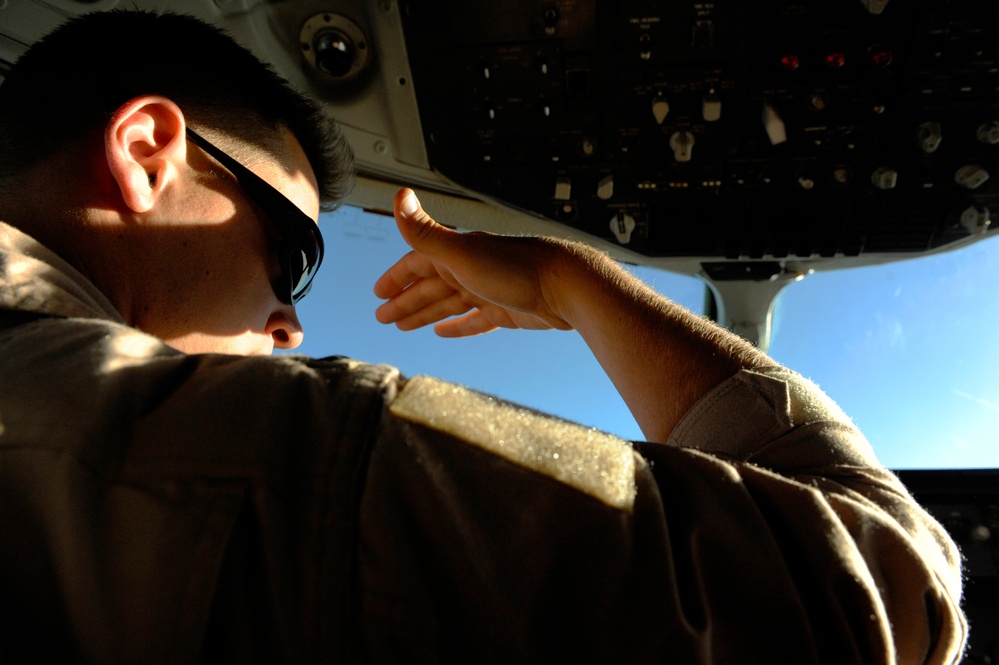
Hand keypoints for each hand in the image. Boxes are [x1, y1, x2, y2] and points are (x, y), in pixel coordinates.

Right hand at [374, 189, 576, 336]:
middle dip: (405, 301)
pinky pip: (474, 319)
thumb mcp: (461, 252)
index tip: (379, 293)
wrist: (565, 286)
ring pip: (449, 303)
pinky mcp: (505, 310)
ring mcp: (488, 289)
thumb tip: (399, 196)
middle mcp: (471, 268)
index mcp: (457, 253)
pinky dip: (458, 325)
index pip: (417, 263)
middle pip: (430, 286)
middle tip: (383, 318)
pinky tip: (444, 332)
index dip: (397, 277)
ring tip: (404, 327)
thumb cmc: (517, 268)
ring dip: (425, 313)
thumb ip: (426, 231)